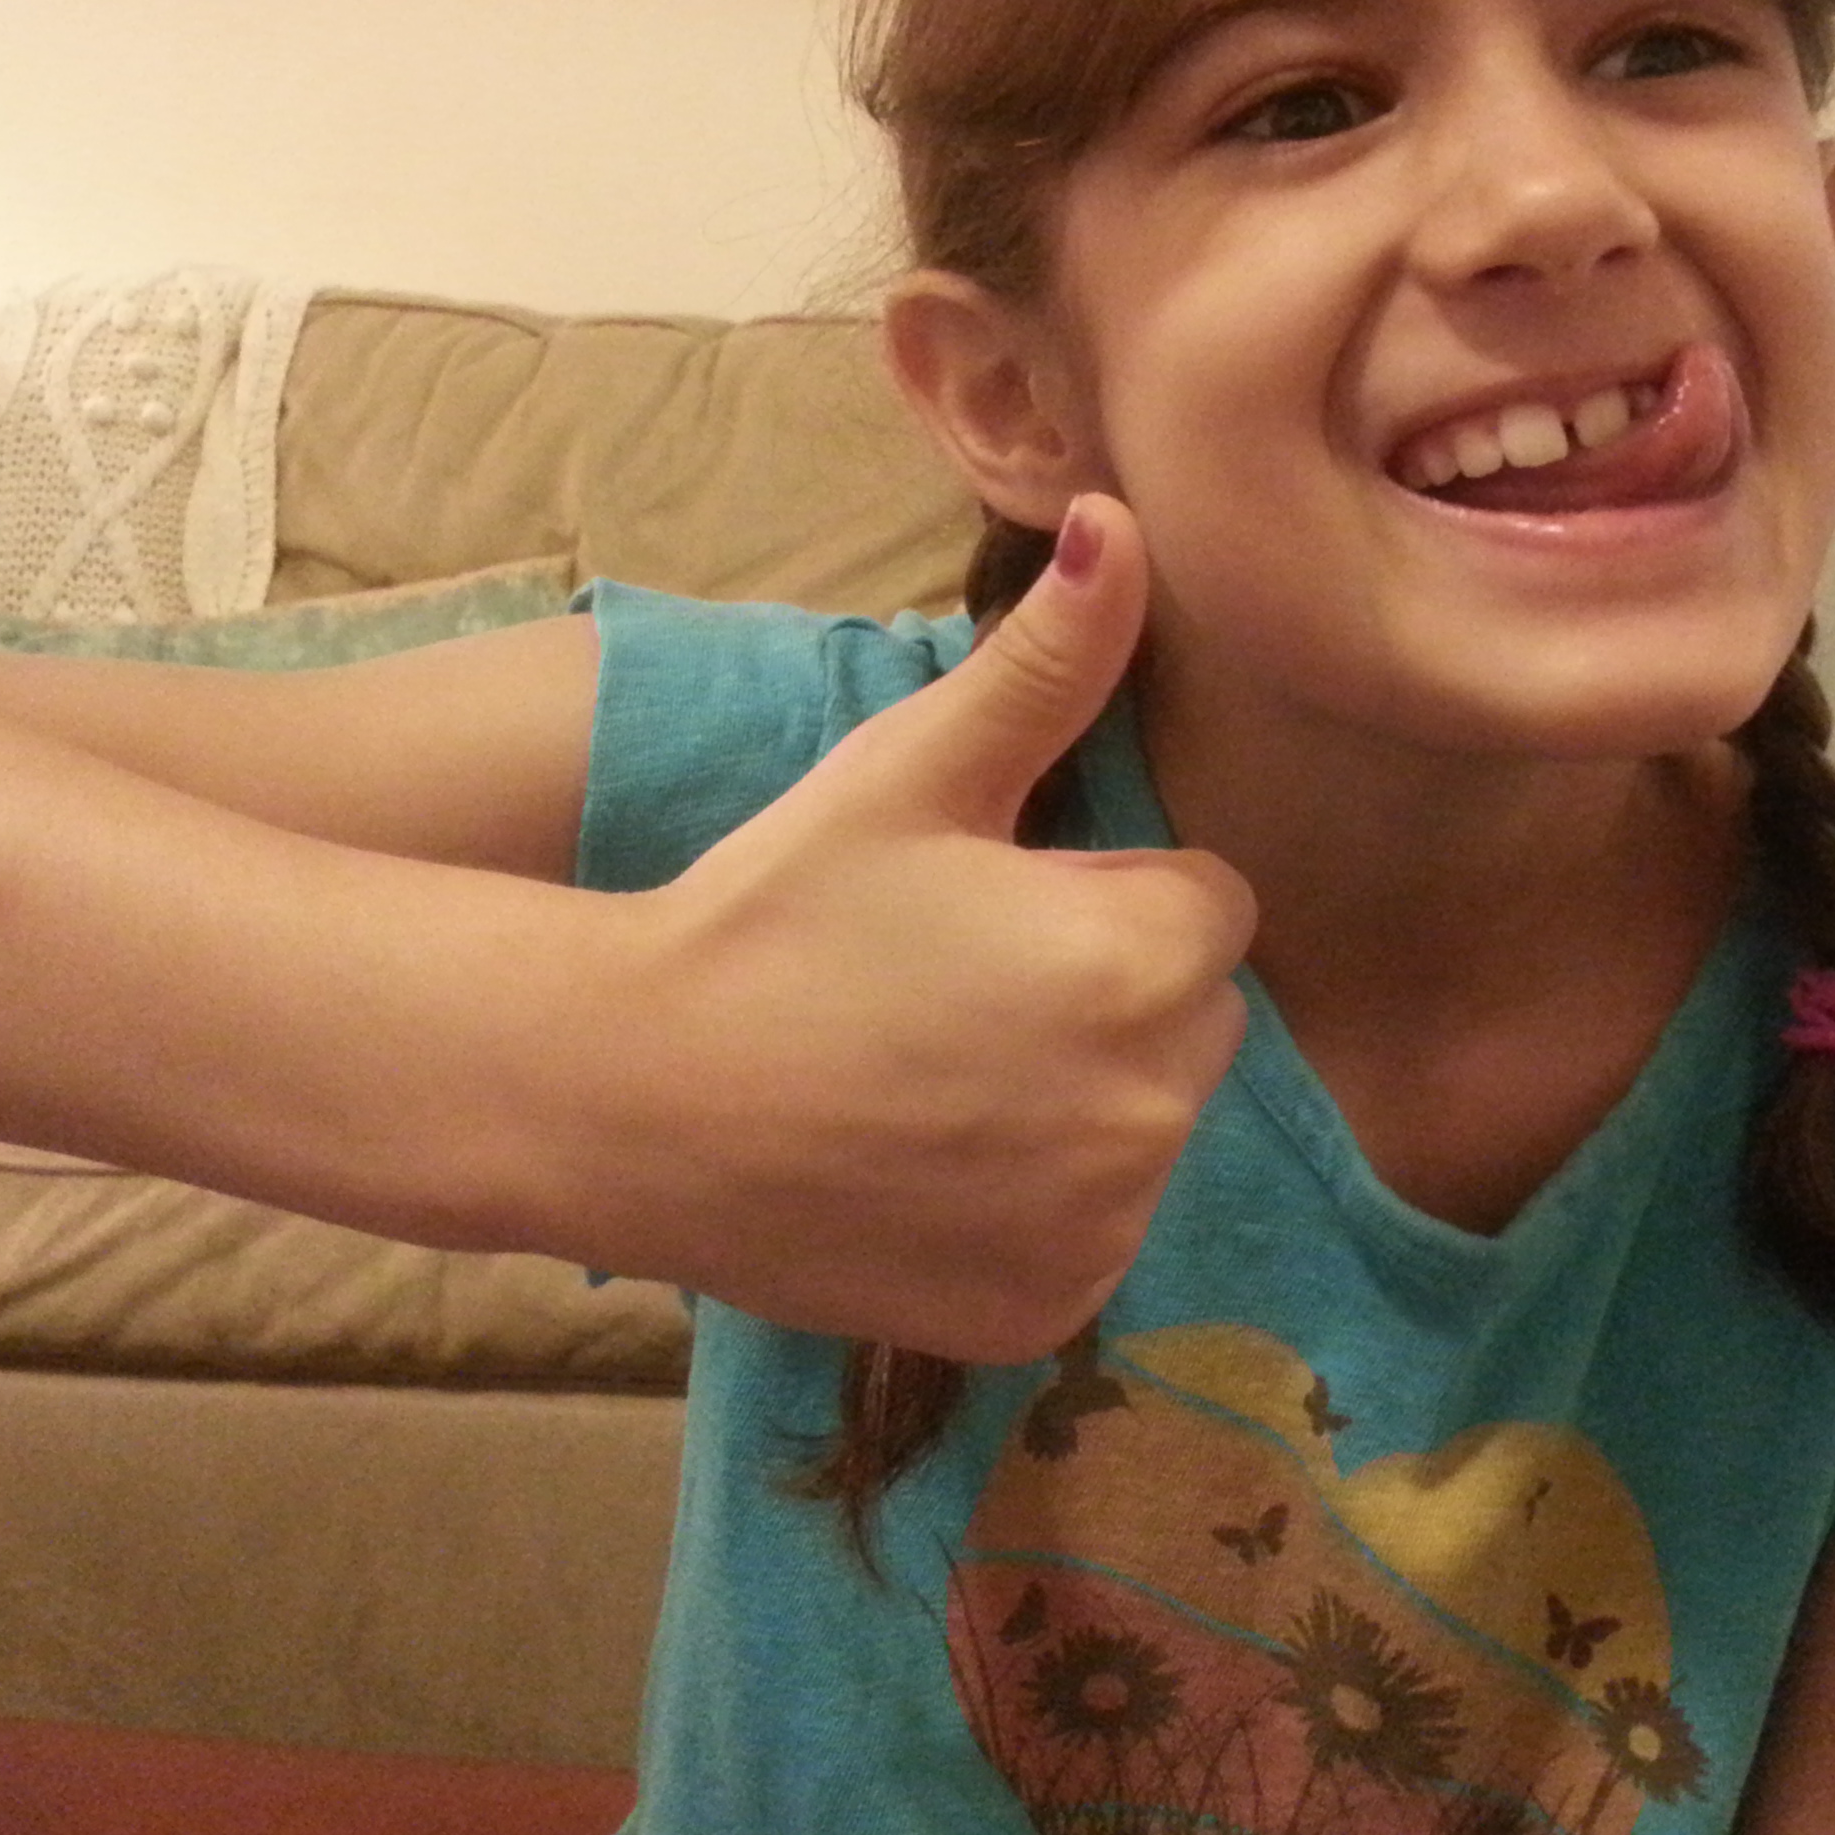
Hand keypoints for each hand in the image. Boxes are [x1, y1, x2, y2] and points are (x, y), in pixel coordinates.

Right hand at [619, 495, 1255, 1361]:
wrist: (626, 1096)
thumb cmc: (770, 911)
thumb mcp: (911, 772)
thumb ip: (1048, 661)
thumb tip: (1126, 522)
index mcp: (1144, 960)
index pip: (1208, 905)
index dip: (1101, 894)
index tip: (988, 903)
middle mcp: (1154, 1106)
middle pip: (1191, 1021)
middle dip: (1108, 993)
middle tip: (948, 984)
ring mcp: (1103, 1225)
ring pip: (1144, 1129)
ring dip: (1076, 1100)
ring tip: (924, 1072)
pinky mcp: (1048, 1312)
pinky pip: (1088, 1235)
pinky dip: (1031, 1210)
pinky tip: (920, 1165)